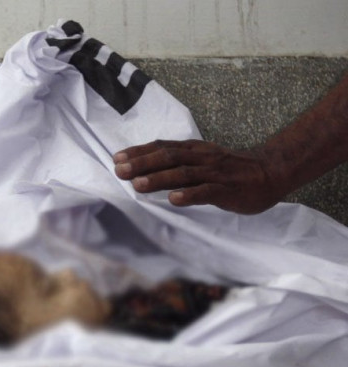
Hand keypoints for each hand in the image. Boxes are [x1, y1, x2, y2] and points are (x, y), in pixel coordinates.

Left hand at [114, 139, 285, 214]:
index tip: (117, 158)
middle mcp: (201, 158)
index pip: (162, 147)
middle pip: (168, 157)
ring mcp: (215, 173)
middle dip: (142, 164)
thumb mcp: (202, 159)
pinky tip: (174, 200)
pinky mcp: (227, 190)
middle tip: (119, 171)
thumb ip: (177, 163)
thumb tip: (144, 170)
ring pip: (183, 174)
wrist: (270, 172)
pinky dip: (190, 195)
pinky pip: (207, 192)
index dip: (139, 152)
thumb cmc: (229, 169)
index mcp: (194, 150)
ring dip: (159, 179)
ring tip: (138, 185)